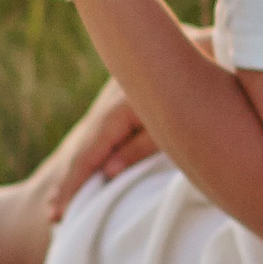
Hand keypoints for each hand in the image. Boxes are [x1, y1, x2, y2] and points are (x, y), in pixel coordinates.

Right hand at [41, 27, 220, 218]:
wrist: (208, 47)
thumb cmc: (198, 88)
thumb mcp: (170, 123)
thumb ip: (139, 146)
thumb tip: (108, 171)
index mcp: (119, 109)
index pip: (90, 153)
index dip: (73, 184)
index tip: (58, 211)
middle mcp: (112, 104)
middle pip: (86, 149)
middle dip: (70, 183)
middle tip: (54, 216)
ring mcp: (117, 103)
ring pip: (94, 142)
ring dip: (79, 172)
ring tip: (61, 203)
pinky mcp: (127, 103)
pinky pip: (106, 134)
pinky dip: (95, 155)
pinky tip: (94, 171)